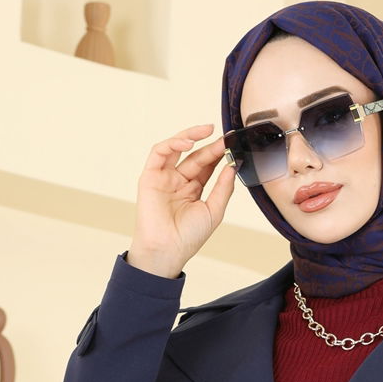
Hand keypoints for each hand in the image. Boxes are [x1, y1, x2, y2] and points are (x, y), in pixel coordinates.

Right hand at [127, 124, 236, 277]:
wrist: (167, 250)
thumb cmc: (189, 236)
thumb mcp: (213, 211)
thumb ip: (223, 187)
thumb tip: (232, 166)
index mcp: (193, 189)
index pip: (207, 166)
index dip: (219, 154)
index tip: (233, 145)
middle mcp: (178, 181)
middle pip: (195, 156)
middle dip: (210, 145)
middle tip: (224, 138)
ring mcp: (164, 177)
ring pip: (176, 148)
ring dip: (191, 136)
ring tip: (207, 131)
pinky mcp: (150, 176)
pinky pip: (159, 152)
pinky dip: (172, 143)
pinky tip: (188, 142)